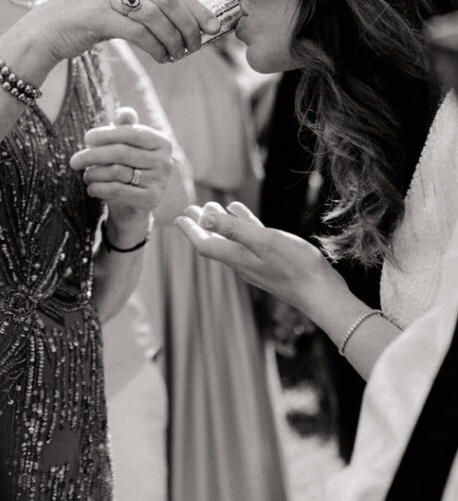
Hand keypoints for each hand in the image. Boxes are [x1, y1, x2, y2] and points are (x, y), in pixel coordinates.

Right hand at [31, 0, 219, 65]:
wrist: (48, 29)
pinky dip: (156, 48)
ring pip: (157, 17)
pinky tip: (161, 57)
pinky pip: (138, 32)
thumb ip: (149, 5)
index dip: (197, 8)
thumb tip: (191, 20)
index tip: (213, 27)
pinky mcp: (98, 15)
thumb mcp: (121, 4)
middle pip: (170, 0)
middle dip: (189, 26)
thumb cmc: (90, 20)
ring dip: (174, 40)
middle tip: (195, 46)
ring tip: (178, 55)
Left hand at [70, 106, 172, 235]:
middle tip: (74, 161)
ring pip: (117, 171)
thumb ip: (126, 127)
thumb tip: (124, 112)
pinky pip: (117, 190)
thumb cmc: (128, 167)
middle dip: (93, 155)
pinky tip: (91, 188)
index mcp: (162, 142)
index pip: (132, 133)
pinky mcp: (150, 199)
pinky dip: (99, 188)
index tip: (86, 138)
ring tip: (86, 175)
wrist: (133, 205)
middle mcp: (165, 161)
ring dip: (94, 173)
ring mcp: (160, 181)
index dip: (107, 134)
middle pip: (121, 153)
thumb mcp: (127, 145)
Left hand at [174, 200, 343, 315]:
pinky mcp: (273, 262)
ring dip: (221, 224)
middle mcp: (243, 263)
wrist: (323, 294)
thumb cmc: (297, 266)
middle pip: (215, 242)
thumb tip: (203, 217)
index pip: (205, 244)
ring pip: (232, 240)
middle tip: (189, 209)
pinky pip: (251, 240)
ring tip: (212, 206)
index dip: (190, 231)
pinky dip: (244, 225)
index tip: (179, 217)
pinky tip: (244, 212)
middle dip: (201, 225)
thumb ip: (234, 229)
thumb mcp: (264, 241)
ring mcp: (258, 263)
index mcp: (238, 258)